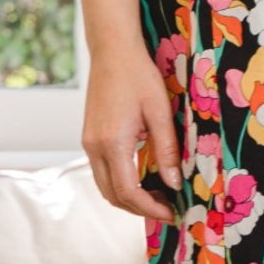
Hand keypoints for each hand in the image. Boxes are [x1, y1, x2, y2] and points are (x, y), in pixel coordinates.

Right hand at [81, 43, 182, 224]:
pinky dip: (120, 183)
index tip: (171, 212)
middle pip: (113, 195)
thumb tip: (175, 183)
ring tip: (157, 196)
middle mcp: (94, 147)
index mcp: (112, 143)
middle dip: (139, 208)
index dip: (150, 208)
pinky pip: (101, 171)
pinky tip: (141, 177)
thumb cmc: (139, 75)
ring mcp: (88, 143)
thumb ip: (167, 149)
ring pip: (105, 186)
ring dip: (128, 198)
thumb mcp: (160, 111)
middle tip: (167, 207)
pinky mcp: (88, 137)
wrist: (112, 51)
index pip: (129, 192)